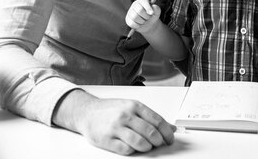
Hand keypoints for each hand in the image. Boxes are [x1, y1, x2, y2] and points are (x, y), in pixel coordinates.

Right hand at [54, 90, 175, 154]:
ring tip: (148, 147)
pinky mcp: (106, 139)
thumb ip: (151, 117)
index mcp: (135, 106)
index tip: (170, 138)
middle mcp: (126, 116)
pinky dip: (133, 151)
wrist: (87, 112)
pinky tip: (133, 148)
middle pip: (150, 132)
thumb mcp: (132, 107)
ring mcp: (116, 128)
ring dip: (148, 147)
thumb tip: (170, 127)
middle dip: (159, 141)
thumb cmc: (110, 110)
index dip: (167, 132)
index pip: (157, 121)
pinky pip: (126, 149)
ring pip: (140, 142)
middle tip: (160, 144)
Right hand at [125, 0, 160, 34]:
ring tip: (144, 21)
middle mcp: (135, 4)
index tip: (151, 13)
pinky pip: (131, 23)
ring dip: (142, 21)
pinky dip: (137, 25)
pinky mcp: (127, 19)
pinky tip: (139, 24)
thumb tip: (153, 7)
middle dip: (146, 16)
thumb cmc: (153, 16)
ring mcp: (130, 11)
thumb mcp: (157, 12)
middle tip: (148, 18)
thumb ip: (156, 8)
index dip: (148, 8)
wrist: (149, 24)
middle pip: (139, 10)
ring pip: (135, 17)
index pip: (143, 2)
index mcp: (142, 0)